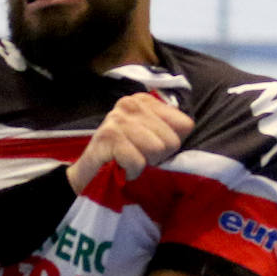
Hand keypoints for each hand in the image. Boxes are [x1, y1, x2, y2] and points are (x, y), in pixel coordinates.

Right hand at [67, 93, 193, 193]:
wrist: (89, 175)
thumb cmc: (124, 156)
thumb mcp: (151, 137)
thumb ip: (171, 129)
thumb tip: (187, 127)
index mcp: (144, 100)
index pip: (184, 125)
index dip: (171, 144)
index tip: (150, 147)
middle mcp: (130, 103)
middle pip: (172, 140)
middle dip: (157, 156)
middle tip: (137, 156)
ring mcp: (117, 118)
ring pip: (157, 150)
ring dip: (144, 164)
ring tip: (128, 160)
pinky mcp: (108, 136)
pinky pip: (138, 161)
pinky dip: (131, 171)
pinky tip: (120, 167)